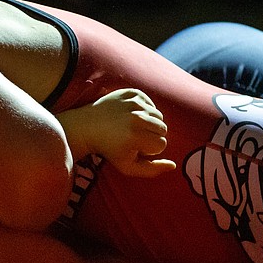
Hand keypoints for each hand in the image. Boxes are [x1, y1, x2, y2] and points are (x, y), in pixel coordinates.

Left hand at [59, 88, 175, 176]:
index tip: (135, 148)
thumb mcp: (128, 167)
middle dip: (152, 136)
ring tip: (133, 127)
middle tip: (135, 138)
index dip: (150, 149)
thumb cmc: (110, 150)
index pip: (162, 144)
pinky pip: (151, 103)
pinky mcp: (133, 92)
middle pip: (163, 129)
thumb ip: (152, 170)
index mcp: (135, 136)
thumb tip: (173, 165)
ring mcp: (134, 102)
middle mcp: (136, 117)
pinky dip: (145, 110)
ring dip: (150, 123)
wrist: (88, 127)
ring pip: (159, 116)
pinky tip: (131, 116)